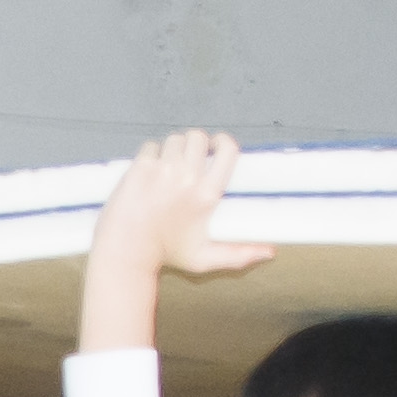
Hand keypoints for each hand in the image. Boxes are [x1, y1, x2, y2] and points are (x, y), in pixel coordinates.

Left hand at [81, 133, 267, 353]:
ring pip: (175, 139)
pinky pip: (151, 146)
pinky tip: (149, 173)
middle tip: (189, 159)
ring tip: (169, 168)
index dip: (223, 142)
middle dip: (196, 145)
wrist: (126, 252)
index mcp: (207, 194)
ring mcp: (162, 170)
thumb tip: (271, 252)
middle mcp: (187, 178)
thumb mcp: (205, 259)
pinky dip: (151, 155)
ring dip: (173, 149)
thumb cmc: (165, 255)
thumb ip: (240, 254)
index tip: (217, 146)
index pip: (227, 149)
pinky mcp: (140, 168)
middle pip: (199, 137)